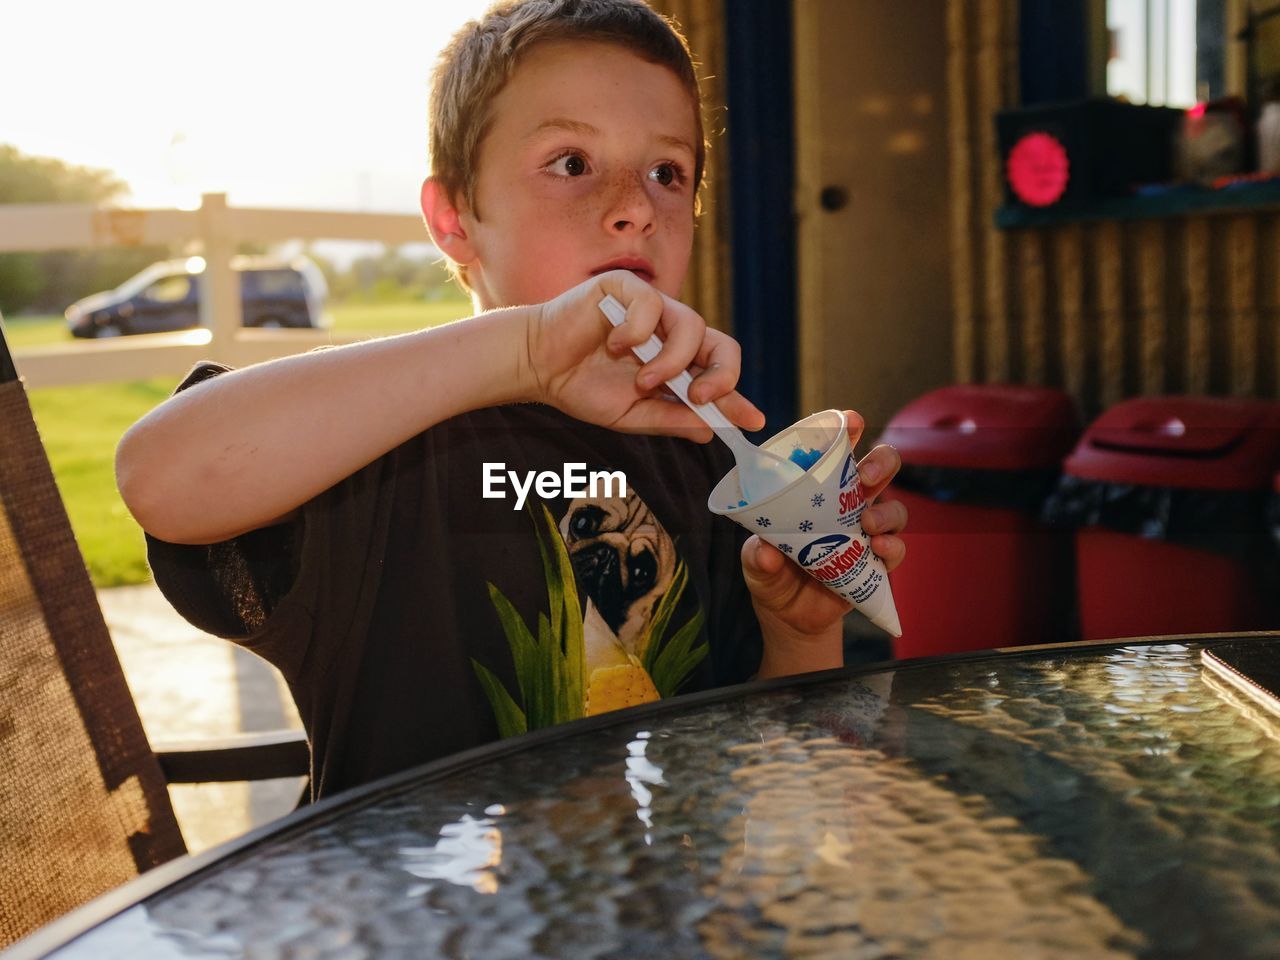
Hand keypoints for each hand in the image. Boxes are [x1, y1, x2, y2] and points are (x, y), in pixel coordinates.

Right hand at [523, 270, 764, 436]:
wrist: (537, 366)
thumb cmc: (581, 386)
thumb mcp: (631, 414)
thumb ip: (670, 418)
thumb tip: (710, 431)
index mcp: (675, 361)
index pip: (717, 373)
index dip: (737, 395)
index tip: (752, 419)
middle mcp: (670, 332)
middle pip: (721, 344)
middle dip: (721, 375)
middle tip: (701, 397)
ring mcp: (651, 308)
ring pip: (692, 326)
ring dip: (672, 361)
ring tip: (642, 381)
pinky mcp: (627, 288)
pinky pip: (652, 305)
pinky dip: (638, 332)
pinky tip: (616, 347)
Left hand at [743, 410, 906, 675]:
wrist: (788, 618)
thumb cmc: (771, 573)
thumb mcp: (755, 563)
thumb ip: (757, 556)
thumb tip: (766, 551)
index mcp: (818, 490)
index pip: (838, 451)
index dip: (847, 430)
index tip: (851, 421)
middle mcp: (848, 505)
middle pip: (880, 469)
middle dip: (881, 462)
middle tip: (867, 474)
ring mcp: (866, 533)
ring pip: (894, 508)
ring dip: (887, 512)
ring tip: (867, 525)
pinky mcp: (877, 563)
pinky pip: (896, 549)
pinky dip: (892, 547)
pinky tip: (878, 550)